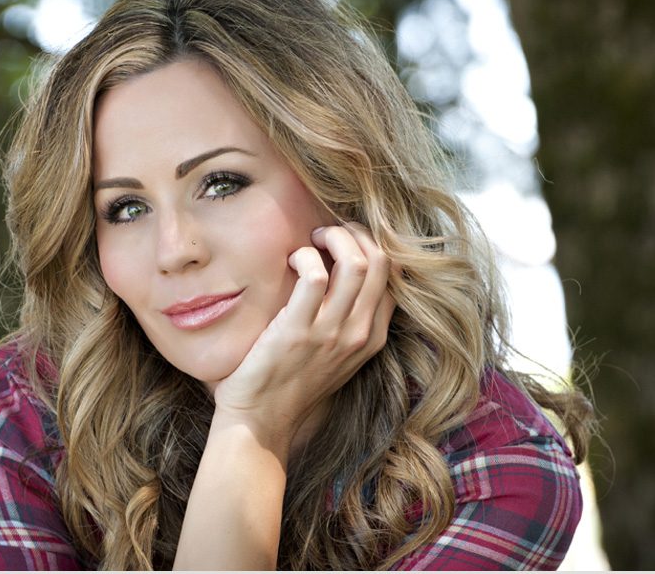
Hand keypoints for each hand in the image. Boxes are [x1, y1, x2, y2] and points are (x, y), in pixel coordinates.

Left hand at [212, 222, 395, 449]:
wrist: (261, 421)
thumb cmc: (291, 384)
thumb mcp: (335, 356)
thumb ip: (347, 322)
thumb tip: (340, 273)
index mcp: (372, 338)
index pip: (393, 278)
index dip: (373, 248)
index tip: (347, 242)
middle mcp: (359, 334)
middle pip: (382, 262)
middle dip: (357, 234)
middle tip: (328, 233)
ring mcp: (331, 333)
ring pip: (356, 263)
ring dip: (334, 238)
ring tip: (313, 240)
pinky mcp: (297, 331)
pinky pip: (314, 276)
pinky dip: (305, 256)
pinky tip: (292, 260)